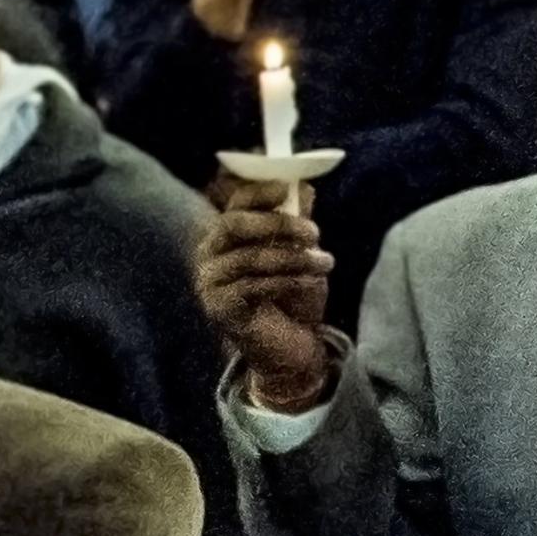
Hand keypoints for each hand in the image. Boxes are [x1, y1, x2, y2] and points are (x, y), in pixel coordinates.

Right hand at [198, 179, 337, 410]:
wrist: (291, 348)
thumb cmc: (294, 298)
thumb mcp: (301, 256)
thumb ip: (297, 225)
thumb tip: (304, 187)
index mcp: (228, 236)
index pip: (236, 204)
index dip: (259, 192)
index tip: (288, 187)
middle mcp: (211, 254)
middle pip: (234, 225)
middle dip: (277, 224)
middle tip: (315, 232)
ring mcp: (210, 281)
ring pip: (250, 258)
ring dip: (294, 257)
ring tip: (326, 262)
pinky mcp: (219, 307)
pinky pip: (254, 286)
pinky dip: (287, 280)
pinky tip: (311, 280)